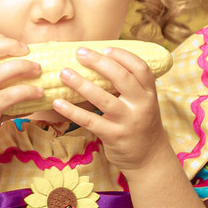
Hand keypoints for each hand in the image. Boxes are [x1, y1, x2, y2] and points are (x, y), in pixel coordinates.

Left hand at [52, 46, 173, 172]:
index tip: (104, 48)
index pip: (140, 68)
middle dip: (99, 62)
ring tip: (64, 73)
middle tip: (80, 53)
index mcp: (149, 94)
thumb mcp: (142, 104)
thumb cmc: (139, 125)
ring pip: (102, 98)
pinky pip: (90, 121)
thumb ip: (128, 87)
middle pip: (122, 78)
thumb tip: (99, 62)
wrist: (149, 159)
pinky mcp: (114, 136)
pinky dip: (72, 111)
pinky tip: (58, 103)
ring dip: (81, 84)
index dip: (123, 55)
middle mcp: (142, 105)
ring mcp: (128, 122)